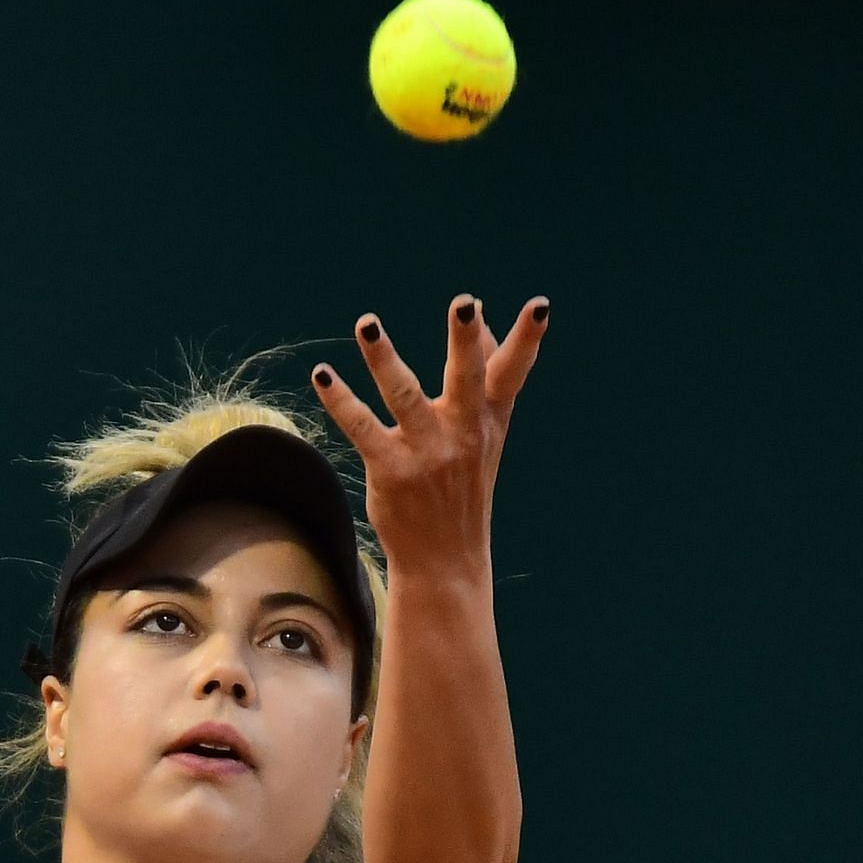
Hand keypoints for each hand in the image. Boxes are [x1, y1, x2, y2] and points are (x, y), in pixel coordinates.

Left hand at [312, 293, 549, 570]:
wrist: (445, 560)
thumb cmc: (463, 484)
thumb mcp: (485, 432)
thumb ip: (484, 375)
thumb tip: (483, 316)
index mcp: (488, 421)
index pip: (511, 375)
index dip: (526, 341)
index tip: (540, 306)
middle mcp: (462, 433)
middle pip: (466, 380)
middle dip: (466, 342)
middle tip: (466, 303)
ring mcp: (427, 453)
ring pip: (404, 396)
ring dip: (385, 359)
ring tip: (368, 324)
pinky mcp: (391, 470)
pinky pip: (361, 427)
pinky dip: (339, 399)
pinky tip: (322, 375)